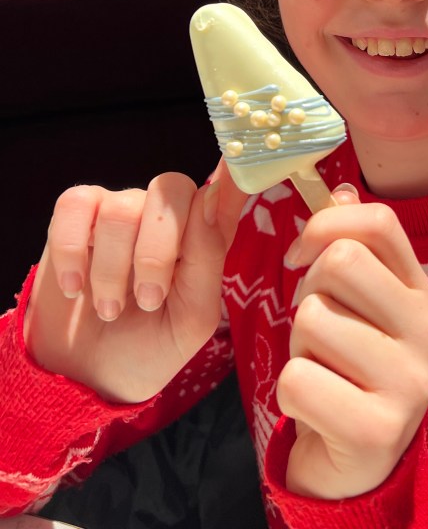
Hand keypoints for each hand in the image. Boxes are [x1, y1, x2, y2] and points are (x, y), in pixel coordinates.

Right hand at [23, 162, 246, 402]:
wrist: (89, 380)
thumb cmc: (150, 347)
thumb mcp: (193, 316)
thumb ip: (207, 255)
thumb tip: (209, 195)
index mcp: (206, 234)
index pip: (228, 185)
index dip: (234, 169)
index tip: (235, 168)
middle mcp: (166, 214)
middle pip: (171, 187)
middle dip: (157, 251)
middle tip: (148, 300)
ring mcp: (120, 211)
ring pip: (121, 208)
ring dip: (112, 270)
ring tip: (110, 308)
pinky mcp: (76, 218)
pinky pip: (75, 205)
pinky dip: (71, 251)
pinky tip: (76, 286)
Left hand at [277, 190, 427, 498]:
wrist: (354, 462)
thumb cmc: (347, 366)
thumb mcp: (354, 303)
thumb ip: (349, 246)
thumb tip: (338, 189)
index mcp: (421, 291)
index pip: (379, 221)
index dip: (326, 224)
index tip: (302, 253)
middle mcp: (427, 331)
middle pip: (340, 262)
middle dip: (307, 293)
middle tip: (317, 330)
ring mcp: (410, 383)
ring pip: (313, 319)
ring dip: (298, 346)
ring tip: (322, 370)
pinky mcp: (379, 431)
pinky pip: (298, 380)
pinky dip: (291, 393)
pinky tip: (317, 407)